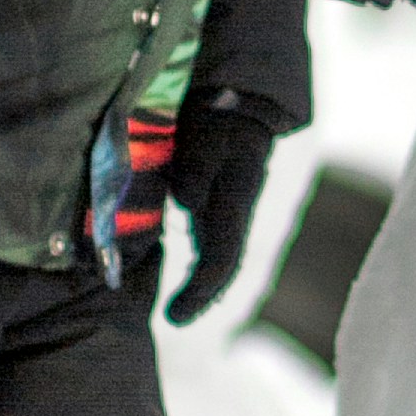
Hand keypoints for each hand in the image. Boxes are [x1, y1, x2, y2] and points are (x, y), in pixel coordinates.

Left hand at [164, 99, 278, 324]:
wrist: (239, 98)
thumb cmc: (217, 115)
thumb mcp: (206, 137)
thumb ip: (197, 169)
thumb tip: (188, 203)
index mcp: (235, 201)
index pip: (221, 259)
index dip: (200, 292)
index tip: (175, 317)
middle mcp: (237, 212)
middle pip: (224, 265)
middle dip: (202, 295)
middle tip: (176, 318)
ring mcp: (231, 209)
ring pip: (221, 256)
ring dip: (204, 283)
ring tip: (180, 307)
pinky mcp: (220, 202)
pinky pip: (213, 241)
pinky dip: (201, 263)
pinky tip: (188, 274)